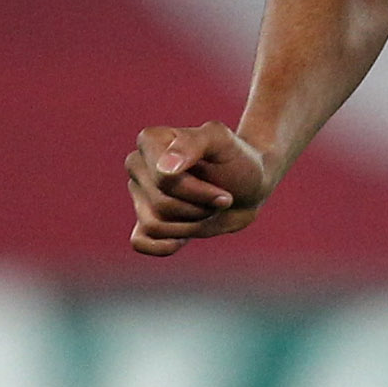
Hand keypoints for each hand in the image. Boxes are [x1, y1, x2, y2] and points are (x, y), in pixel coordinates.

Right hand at [126, 122, 268, 256]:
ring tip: (207, 208)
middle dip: (199, 207)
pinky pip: (140, 242)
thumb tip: (163, 170)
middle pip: (161, 204)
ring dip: (192, 224)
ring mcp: (140, 194)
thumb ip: (192, 143)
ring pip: (155, 225)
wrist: (249, 187)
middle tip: (218, 197)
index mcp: (150, 141)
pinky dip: (164, 245)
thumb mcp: (222, 142)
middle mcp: (138, 165)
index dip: (197, 192)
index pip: (163, 180)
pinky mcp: (147, 220)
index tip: (224, 190)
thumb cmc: (237, 161)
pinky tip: (183, 239)